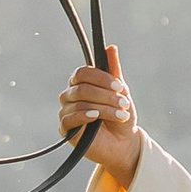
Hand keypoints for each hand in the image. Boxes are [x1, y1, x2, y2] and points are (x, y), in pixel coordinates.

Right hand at [57, 51, 142, 188]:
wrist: (123, 144)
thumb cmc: (121, 116)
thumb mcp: (121, 92)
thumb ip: (114, 71)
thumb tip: (111, 47)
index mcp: (82, 83)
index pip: (83, 72)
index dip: (101, 77)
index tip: (119, 86)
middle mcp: (71, 95)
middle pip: (82, 87)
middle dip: (106, 95)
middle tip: (124, 103)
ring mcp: (67, 111)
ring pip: (80, 103)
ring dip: (104, 108)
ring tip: (121, 115)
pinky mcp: (66, 129)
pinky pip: (69, 118)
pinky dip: (85, 115)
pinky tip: (97, 118)